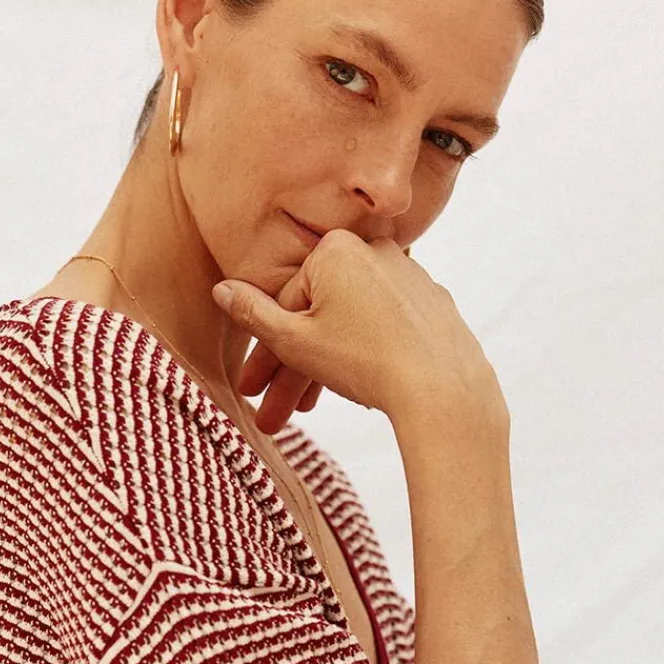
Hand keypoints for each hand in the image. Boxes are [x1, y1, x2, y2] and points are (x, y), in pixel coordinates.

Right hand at [211, 230, 506, 429]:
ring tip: (310, 411)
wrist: (442, 387)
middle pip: (320, 314)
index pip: (286, 303)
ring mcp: (409, 276)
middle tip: (274, 415)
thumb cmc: (364, 361)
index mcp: (336, 248)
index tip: (252, 389)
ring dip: (325, 367)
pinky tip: (360, 388)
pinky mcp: (434, 303)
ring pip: (352, 323)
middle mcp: (375, 250)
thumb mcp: (294, 342)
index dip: (265, 353)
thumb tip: (221, 289)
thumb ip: (253, 315)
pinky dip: (367, 354)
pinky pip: (386, 327)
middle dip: (293, 369)